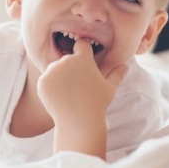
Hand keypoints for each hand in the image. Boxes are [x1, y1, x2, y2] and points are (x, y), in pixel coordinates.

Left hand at [37, 39, 128, 158]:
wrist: (78, 122)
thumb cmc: (97, 104)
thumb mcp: (110, 88)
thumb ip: (117, 74)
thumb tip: (126, 66)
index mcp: (82, 58)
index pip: (81, 44)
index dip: (83, 51)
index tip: (85, 61)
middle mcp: (66, 60)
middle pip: (67, 59)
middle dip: (71, 68)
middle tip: (78, 86)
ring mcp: (52, 71)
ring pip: (55, 69)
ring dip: (59, 77)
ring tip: (69, 93)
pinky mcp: (42, 81)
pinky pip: (46, 80)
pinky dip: (50, 87)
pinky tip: (60, 98)